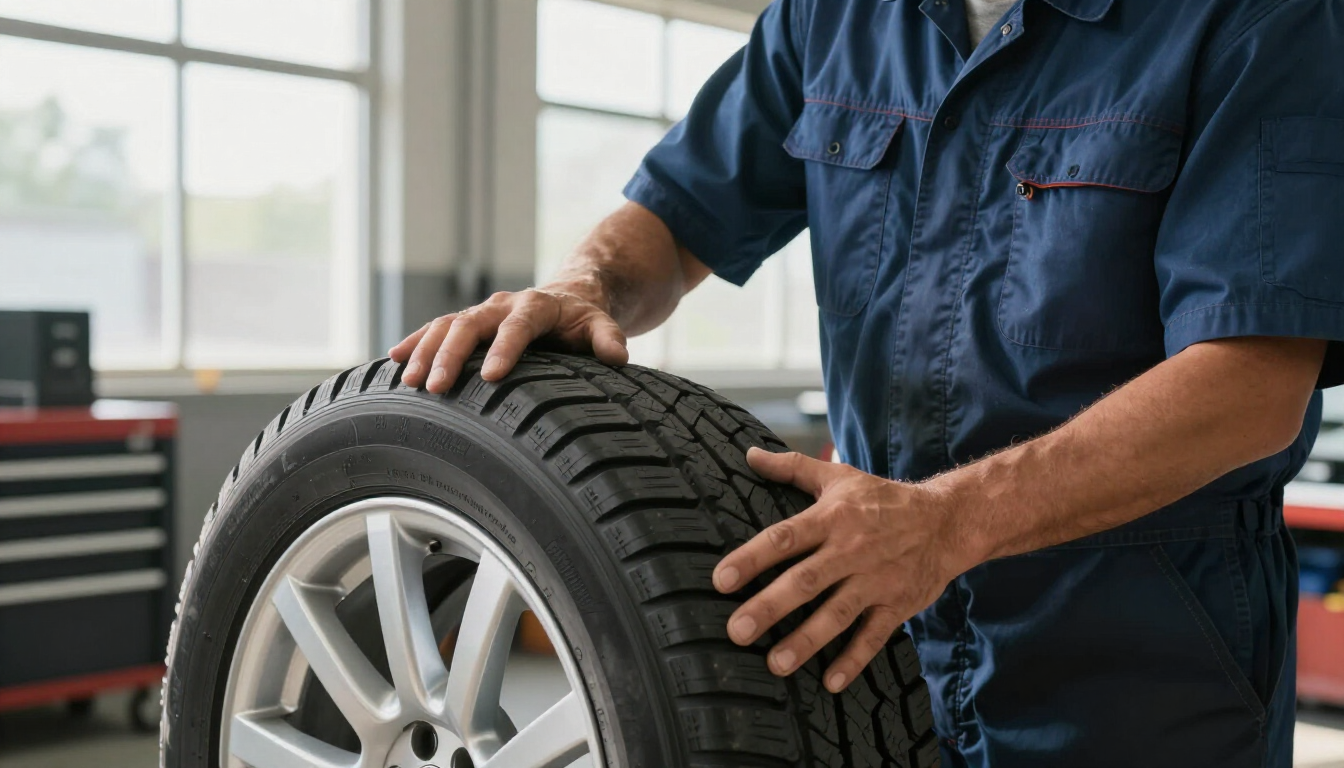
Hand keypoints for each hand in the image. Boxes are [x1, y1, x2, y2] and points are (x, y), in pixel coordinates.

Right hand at [390, 288, 628, 392]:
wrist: (566, 297)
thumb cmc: (582, 319)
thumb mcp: (601, 324)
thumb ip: (609, 337)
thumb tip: (617, 357)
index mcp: (535, 306)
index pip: (517, 327)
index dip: (504, 349)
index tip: (491, 376)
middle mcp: (502, 305)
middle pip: (470, 325)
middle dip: (450, 356)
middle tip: (434, 387)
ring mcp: (481, 313)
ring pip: (446, 326)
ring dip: (425, 352)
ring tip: (408, 382)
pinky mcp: (467, 323)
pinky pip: (436, 330)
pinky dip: (415, 343)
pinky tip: (393, 363)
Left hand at [714, 448, 974, 692]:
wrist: (947, 520)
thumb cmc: (883, 499)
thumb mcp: (840, 477)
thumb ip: (792, 467)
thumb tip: (749, 453)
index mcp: (832, 518)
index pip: (785, 537)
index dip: (752, 557)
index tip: (721, 579)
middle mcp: (851, 550)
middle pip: (806, 580)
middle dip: (770, 606)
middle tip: (737, 631)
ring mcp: (875, 580)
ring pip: (837, 613)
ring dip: (806, 640)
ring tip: (776, 663)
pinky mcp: (896, 604)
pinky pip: (874, 636)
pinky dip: (854, 660)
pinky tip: (830, 682)